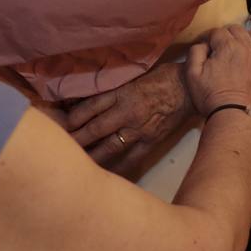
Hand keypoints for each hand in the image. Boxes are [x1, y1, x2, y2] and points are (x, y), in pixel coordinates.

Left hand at [65, 63, 194, 176]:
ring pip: (109, 146)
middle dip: (76, 139)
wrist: (191, 88)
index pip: (90, 107)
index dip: (73, 117)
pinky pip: (130, 159)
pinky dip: (116, 167)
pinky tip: (104, 175)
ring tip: (75, 163)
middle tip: (59, 148)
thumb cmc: (162, 77)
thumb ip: (115, 87)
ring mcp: (139, 129)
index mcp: (122, 92)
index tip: (60, 125)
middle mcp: (127, 112)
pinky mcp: (150, 141)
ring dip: (90, 155)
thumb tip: (91, 96)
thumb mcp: (134, 75)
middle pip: (95, 128)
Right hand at [185, 25, 250, 116]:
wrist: (234, 116)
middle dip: (226, 36)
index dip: (209, 39)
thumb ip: (196, 52)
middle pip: (235, 29)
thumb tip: (204, 43)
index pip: (217, 32)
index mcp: (227, 46)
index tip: (207, 49)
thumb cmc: (212, 97)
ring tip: (240, 48)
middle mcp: (246, 46)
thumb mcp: (192, 75)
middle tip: (221, 50)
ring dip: (246, 36)